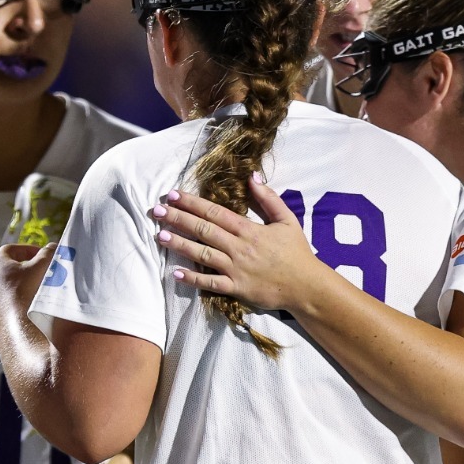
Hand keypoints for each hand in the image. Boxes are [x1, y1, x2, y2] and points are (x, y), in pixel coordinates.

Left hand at [0, 242, 52, 341]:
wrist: (17, 326)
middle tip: (35, 276)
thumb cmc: (28, 291)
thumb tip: (53, 247)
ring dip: (12, 293)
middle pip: (3, 272)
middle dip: (19, 272)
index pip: (11, 250)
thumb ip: (48, 253)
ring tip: (29, 298)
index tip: (39, 255)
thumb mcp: (43, 266)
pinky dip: (8, 312)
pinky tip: (21, 316)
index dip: (27, 250)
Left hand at [149, 177, 323, 312]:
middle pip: (203, 230)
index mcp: (248, 229)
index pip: (214, 212)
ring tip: (160, 236)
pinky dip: (193, 278)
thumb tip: (252, 175)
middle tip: (156, 211)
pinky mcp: (236, 288)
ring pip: (202, 254)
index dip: (191, 203)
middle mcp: (239, 247)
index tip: (173, 195)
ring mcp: (236, 268)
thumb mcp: (286, 220)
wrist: (307, 286)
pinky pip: (211, 283)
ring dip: (180, 244)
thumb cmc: (296, 252)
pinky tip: (175, 272)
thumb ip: (268, 198)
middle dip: (178, 219)